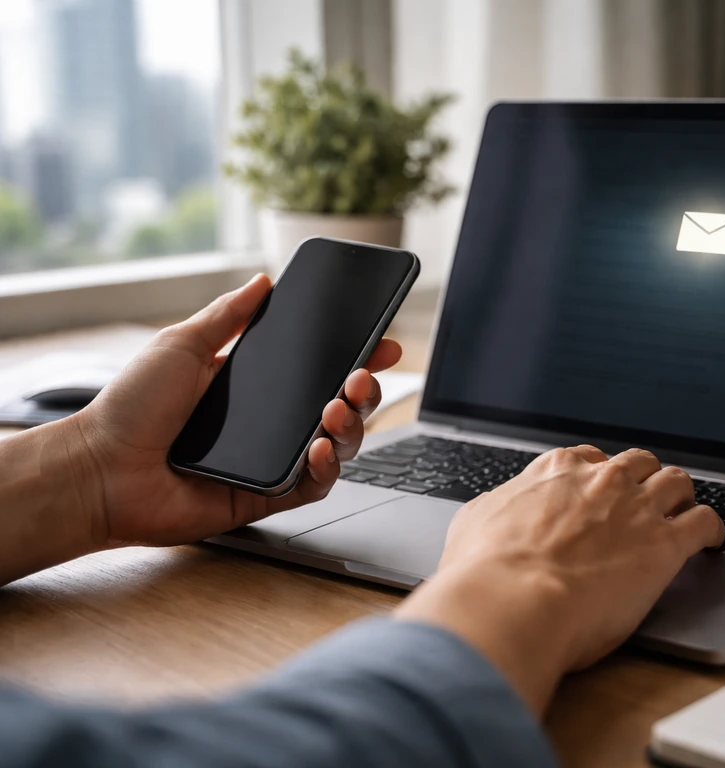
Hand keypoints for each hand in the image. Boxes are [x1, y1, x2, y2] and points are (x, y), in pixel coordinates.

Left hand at [70, 274, 401, 548]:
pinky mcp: (267, 496)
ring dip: (351, 426)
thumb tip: (262, 281)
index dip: (355, 358)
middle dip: (363, 390)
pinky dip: (326, 468)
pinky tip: (320, 449)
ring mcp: (271, 460)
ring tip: (337, 409)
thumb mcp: (181, 345)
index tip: (381, 345)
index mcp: (255, 385)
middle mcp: (270, 423)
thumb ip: (226, 314)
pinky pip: (314, 486)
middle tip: (361, 377)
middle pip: (339, 406)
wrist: (100, 469)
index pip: (318, 369)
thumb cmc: (130, 408)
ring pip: (336, 446)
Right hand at [396, 445, 722, 713]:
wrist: (511, 601)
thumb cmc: (486, 571)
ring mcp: (636, 509)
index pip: (588, 458)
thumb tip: (493, 513)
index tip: (600, 488)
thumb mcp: (474, 522)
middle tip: (645, 498)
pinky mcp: (665, 545)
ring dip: (681, 495)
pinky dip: (713, 528)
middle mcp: (601, 481)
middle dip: (644, 478)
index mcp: (555, 471)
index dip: (598, 474)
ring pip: (676, 482)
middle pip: (638, 464)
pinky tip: (712, 539)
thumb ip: (497, 509)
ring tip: (684, 510)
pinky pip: (704, 522)